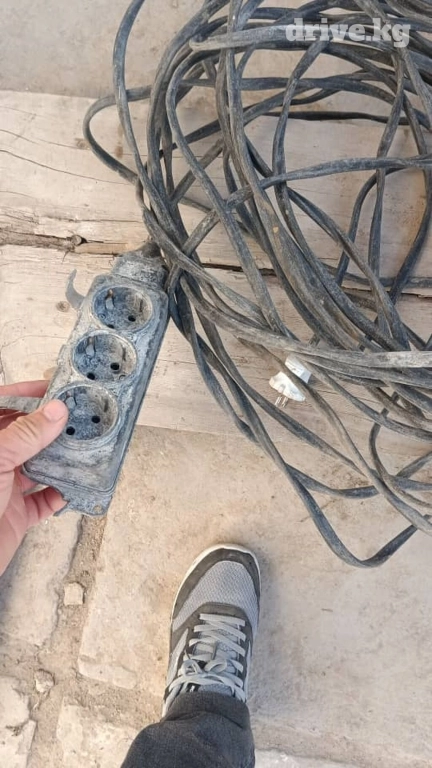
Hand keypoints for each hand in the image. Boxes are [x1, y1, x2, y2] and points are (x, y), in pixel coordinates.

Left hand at [0, 381, 67, 576]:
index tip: (50, 388)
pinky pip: (43, 500)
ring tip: (82, 446)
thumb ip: (26, 434)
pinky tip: (73, 486)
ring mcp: (3, 488)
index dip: (22, 393)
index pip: (1, 406)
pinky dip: (60, 494)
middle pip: (23, 436)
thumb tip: (55, 410)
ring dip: (59, 459)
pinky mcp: (16, 514)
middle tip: (76, 416)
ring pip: (36, 466)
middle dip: (48, 427)